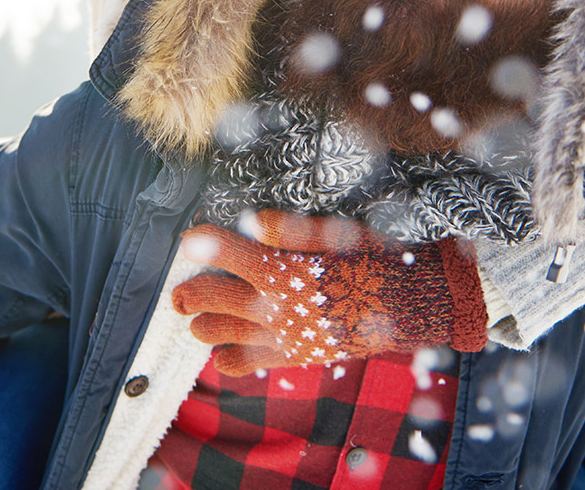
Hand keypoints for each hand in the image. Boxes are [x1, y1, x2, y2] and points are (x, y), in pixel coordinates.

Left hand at [172, 210, 486, 375]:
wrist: (407, 306)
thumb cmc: (372, 260)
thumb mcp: (336, 232)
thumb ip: (289, 229)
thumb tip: (251, 221)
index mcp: (282, 268)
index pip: (230, 253)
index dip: (204, 244)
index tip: (187, 240)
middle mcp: (275, 306)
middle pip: (211, 299)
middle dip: (188, 294)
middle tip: (177, 294)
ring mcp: (281, 336)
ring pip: (220, 335)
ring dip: (204, 325)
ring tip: (198, 320)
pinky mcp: (293, 357)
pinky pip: (246, 364)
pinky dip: (229, 358)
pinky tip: (226, 351)